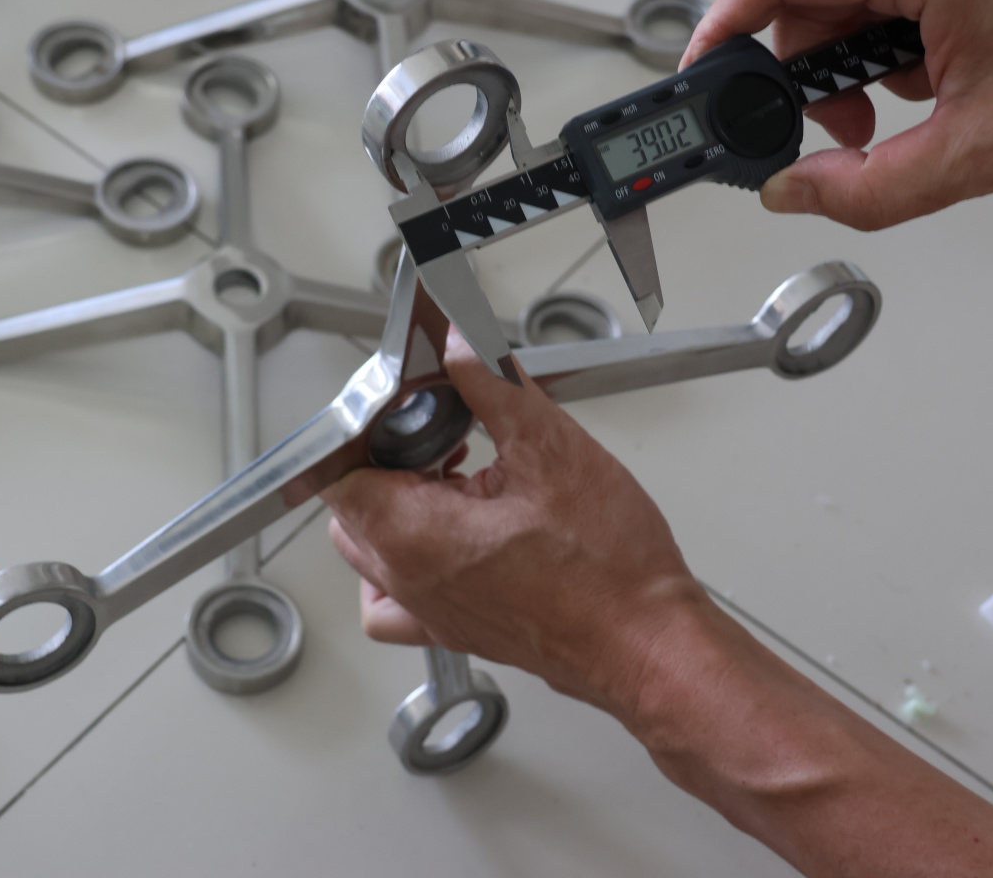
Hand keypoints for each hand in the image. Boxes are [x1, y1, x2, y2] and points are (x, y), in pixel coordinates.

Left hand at [322, 328, 706, 712]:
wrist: (649, 644)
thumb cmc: (611, 570)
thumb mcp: (553, 449)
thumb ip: (494, 388)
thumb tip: (462, 348)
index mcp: (415, 535)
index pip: (343, 469)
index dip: (372, 427)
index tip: (413, 407)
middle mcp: (408, 580)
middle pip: (352, 506)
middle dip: (387, 459)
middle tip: (442, 433)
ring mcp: (429, 612)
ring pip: (368, 551)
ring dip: (393, 506)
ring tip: (451, 478)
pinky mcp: (456, 629)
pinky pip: (394, 603)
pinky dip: (397, 569)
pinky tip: (445, 537)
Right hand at [682, 0, 992, 229]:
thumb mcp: (981, 153)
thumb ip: (865, 189)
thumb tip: (793, 192)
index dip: (719, 30)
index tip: (704, 75)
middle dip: (812, 68)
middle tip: (849, 129)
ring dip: (858, 48)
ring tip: (913, 98)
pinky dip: (895, 19)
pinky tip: (938, 61)